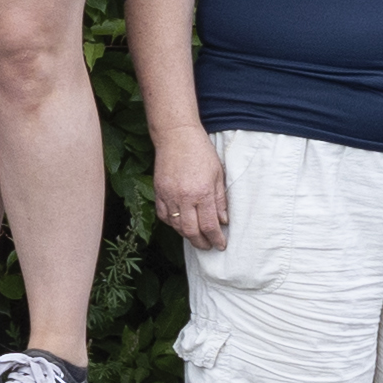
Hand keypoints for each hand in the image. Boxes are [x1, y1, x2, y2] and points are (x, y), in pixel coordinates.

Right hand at [154, 125, 231, 252]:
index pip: (210, 225)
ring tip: (196, 236)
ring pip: (176, 226)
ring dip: (187, 235)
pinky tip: (180, 223)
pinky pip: (163, 215)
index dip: (216, 239)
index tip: (221, 245)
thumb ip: (220, 199)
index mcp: (202, 192)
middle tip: (208, 246)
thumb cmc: (201, 151)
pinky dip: (172, 223)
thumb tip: (223, 221)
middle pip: (191, 231)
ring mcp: (168, 195)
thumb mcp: (218, 174)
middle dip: (201, 243)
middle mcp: (184, 197)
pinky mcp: (158, 191)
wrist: (176, 135)